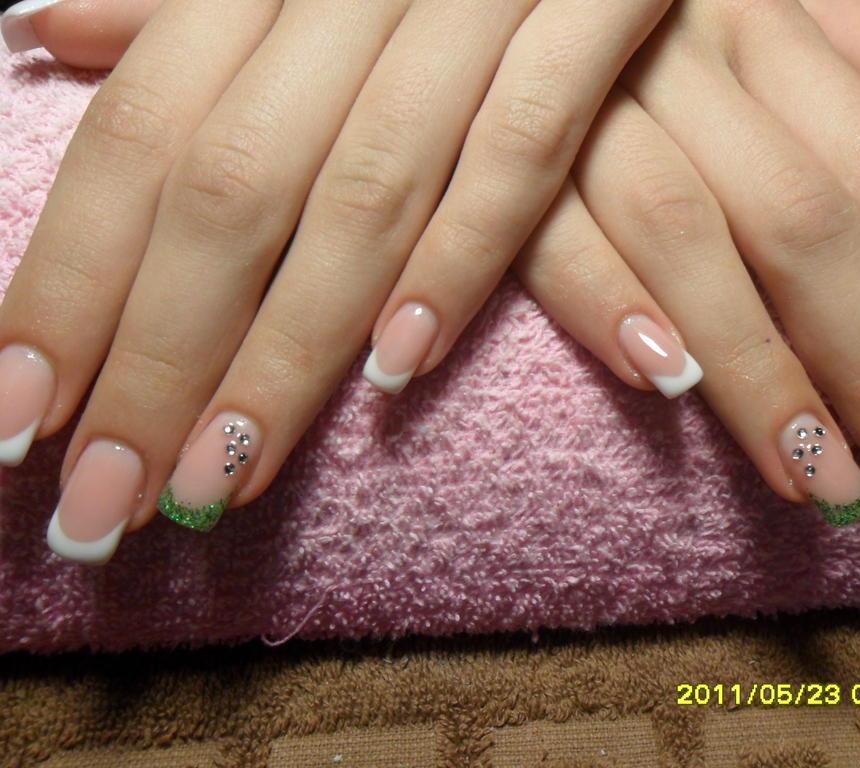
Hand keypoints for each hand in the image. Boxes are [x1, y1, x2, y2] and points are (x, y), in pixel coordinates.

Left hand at [0, 0, 672, 562]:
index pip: (138, 138)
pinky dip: (463, 255)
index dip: (72, 282)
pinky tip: (397, 374)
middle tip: (102, 510)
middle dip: (156, 358)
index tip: (16, 418)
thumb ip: (184, 10)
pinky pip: (521, 148)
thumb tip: (48, 32)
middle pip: (228, 188)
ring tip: (219, 484)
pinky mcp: (592, 12)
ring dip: (287, 352)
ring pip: (361, 191)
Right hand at [515, 0, 859, 541]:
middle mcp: (682, 61)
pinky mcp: (493, 161)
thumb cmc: (632, 7)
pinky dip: (604, 305)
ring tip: (820, 483)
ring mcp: (583, 109)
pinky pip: (549, 235)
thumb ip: (851, 42)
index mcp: (761, 25)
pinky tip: (664, 389)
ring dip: (759, 373)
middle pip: (805, 226)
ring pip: (688, 239)